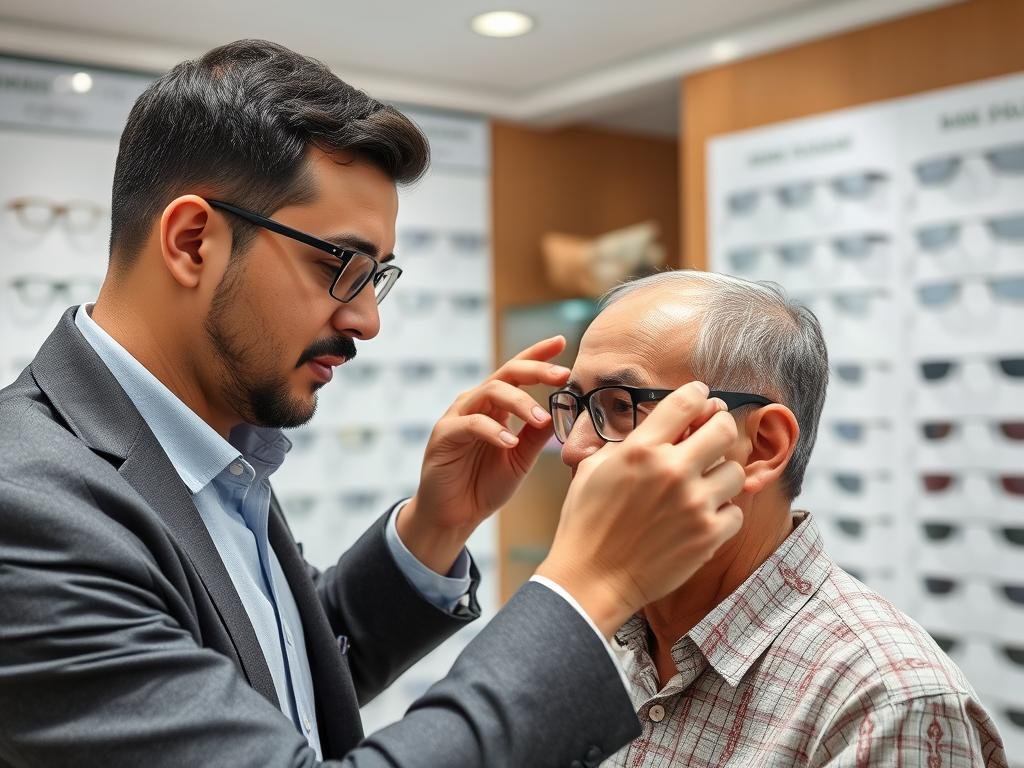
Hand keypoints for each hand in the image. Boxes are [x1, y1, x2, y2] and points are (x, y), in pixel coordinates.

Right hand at [398, 336, 570, 573]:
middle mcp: (477, 403)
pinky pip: (471, 423)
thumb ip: (537, 436)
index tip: (562, 341)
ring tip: (541, 420)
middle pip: (507, 373)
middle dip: (536, 370)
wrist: (454, 516)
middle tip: (562, 375)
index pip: (518, 372)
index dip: (538, 355)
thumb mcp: (520, 459)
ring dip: (520, 403)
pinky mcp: (444, 435)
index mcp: (496, 405)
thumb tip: (562, 412)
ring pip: (490, 392)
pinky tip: (509, 443)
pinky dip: (493, 430)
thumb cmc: (484, 485)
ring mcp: (458, 416)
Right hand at [535, 381, 744, 636]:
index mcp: (641, 449)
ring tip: (702, 485)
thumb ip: (629, 442)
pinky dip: (722, 513)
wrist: (592, 579)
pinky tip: (701, 517)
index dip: (698, 394)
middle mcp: (672, 470)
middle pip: (723, 428)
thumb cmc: (587, 522)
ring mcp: (695, 504)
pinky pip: (735, 511)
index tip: (702, 397)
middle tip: (711, 436)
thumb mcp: (595, 468)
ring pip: (735, 471)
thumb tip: (660, 425)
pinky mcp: (708, 535)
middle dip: (719, 427)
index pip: (687, 401)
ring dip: (721, 474)